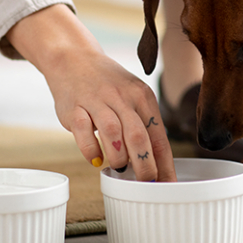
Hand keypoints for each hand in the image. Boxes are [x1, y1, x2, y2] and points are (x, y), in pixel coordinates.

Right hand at [5, 4, 175, 181]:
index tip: (168, 184)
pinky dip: (91, 150)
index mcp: (142, 96)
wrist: (74, 58)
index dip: (164, 163)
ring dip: (119, 158)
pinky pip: (84, 132)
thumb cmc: (108, 85)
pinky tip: (96, 160)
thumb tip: (156, 165)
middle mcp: (121, 97)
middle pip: (138, 137)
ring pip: (113, 133)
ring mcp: (97, 101)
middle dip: (145, 165)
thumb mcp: (132, 97)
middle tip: (145, 183)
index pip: (158, 135)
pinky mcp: (74, 108)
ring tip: (120, 168)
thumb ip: (143, 125)